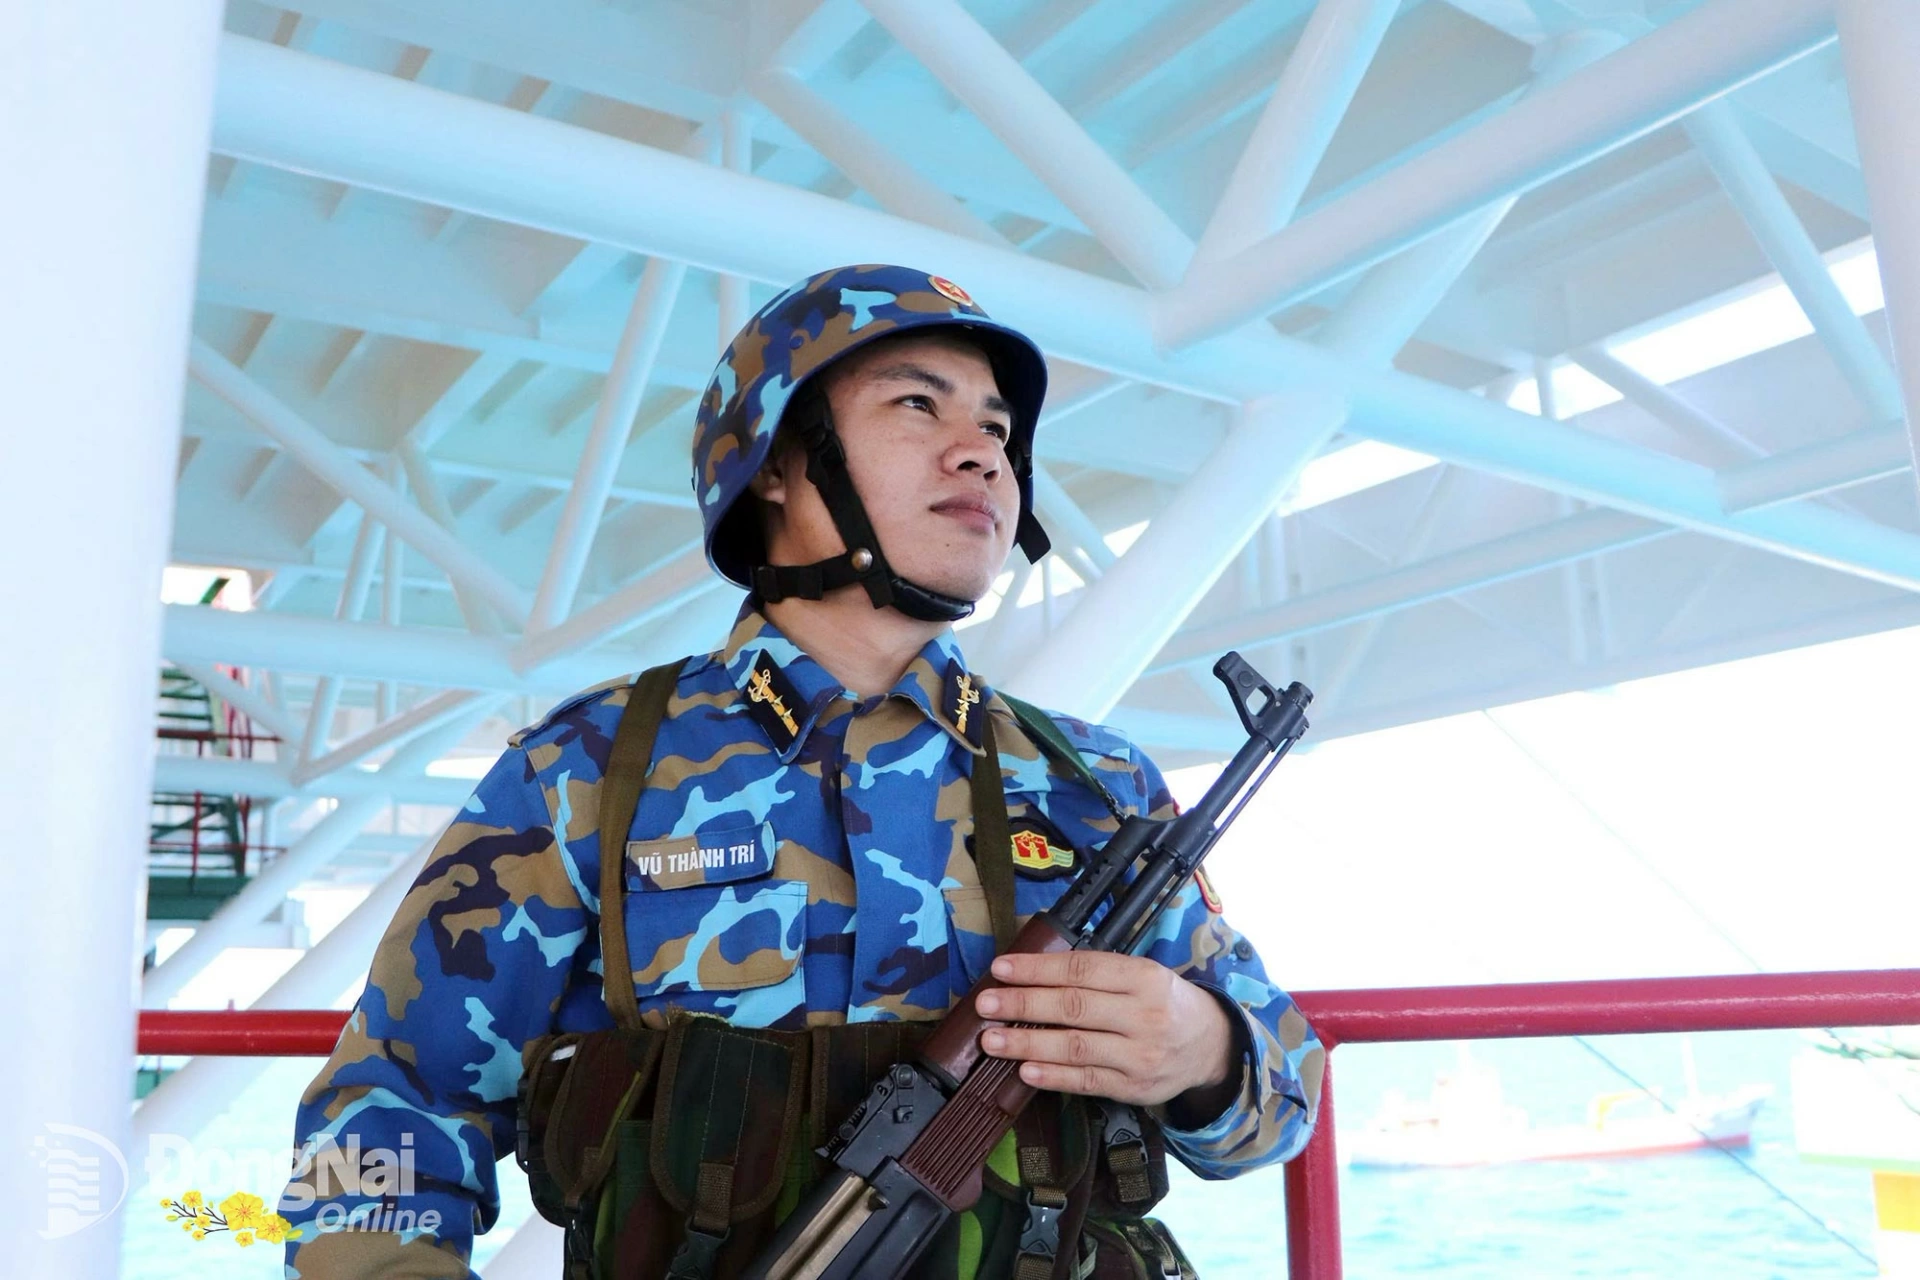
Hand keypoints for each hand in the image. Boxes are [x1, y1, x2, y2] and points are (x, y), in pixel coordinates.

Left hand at [972, 950, 1233, 1107]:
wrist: (1209, 1045)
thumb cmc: (1162, 1002)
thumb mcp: (1141, 974)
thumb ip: (1096, 973)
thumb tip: (1032, 971)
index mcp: (1144, 978)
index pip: (1082, 971)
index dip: (1037, 969)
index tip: (1001, 968)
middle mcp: (1144, 1015)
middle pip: (1074, 1008)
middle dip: (1024, 1005)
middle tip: (987, 1003)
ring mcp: (1140, 1055)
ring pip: (1076, 1048)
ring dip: (1028, 1044)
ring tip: (993, 1041)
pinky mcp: (1134, 1088)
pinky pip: (1087, 1082)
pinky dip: (1053, 1077)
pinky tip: (1025, 1072)